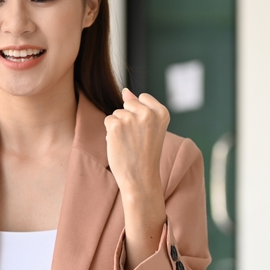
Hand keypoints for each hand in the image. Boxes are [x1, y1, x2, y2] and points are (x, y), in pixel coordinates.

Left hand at [105, 88, 169, 269]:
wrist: (141, 179)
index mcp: (162, 112)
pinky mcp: (116, 125)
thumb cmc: (146, 155)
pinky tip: (120, 145)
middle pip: (128, 104)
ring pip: (117, 113)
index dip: (140, 115)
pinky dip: (110, 133)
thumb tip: (125, 90)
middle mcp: (148, 113)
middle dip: (128, 119)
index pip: (142, 98)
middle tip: (137, 140)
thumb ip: (140, 107)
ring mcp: (131, 118)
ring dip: (119, 128)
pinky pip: (108, 121)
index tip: (147, 133)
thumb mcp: (150, 128)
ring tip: (129, 144)